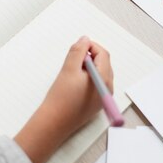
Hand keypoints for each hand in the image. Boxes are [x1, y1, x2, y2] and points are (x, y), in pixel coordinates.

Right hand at [14, 36, 113, 162]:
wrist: (54, 123)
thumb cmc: (61, 97)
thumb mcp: (68, 69)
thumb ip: (78, 52)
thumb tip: (85, 40)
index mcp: (104, 79)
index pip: (103, 55)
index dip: (91, 47)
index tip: (78, 46)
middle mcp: (108, 89)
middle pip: (104, 64)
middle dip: (90, 57)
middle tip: (74, 59)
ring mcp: (102, 98)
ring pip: (99, 74)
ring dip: (88, 67)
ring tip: (72, 71)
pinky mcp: (95, 104)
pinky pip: (96, 84)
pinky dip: (87, 78)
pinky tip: (73, 82)